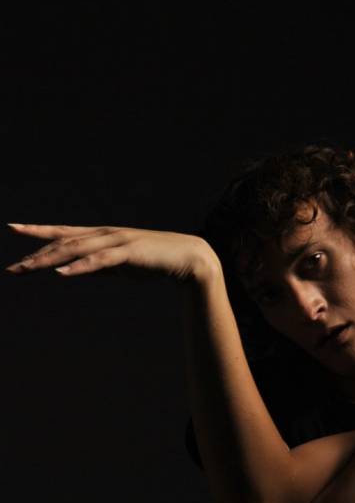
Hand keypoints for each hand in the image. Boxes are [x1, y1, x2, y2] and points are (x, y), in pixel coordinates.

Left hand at [4, 223, 220, 283]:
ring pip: (76, 249)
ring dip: (50, 260)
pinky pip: (99, 261)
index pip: (64, 232)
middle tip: (13, 268)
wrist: (189, 258)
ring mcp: (117, 241)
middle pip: (64, 242)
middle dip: (36, 253)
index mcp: (103, 236)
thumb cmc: (155, 262)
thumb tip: (76, 270)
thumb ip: (99, 266)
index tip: (13, 228)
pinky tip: (62, 273)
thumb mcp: (121, 266)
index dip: (38, 230)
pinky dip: (79, 267)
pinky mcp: (128, 253)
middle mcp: (106, 234)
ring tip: (28, 269)